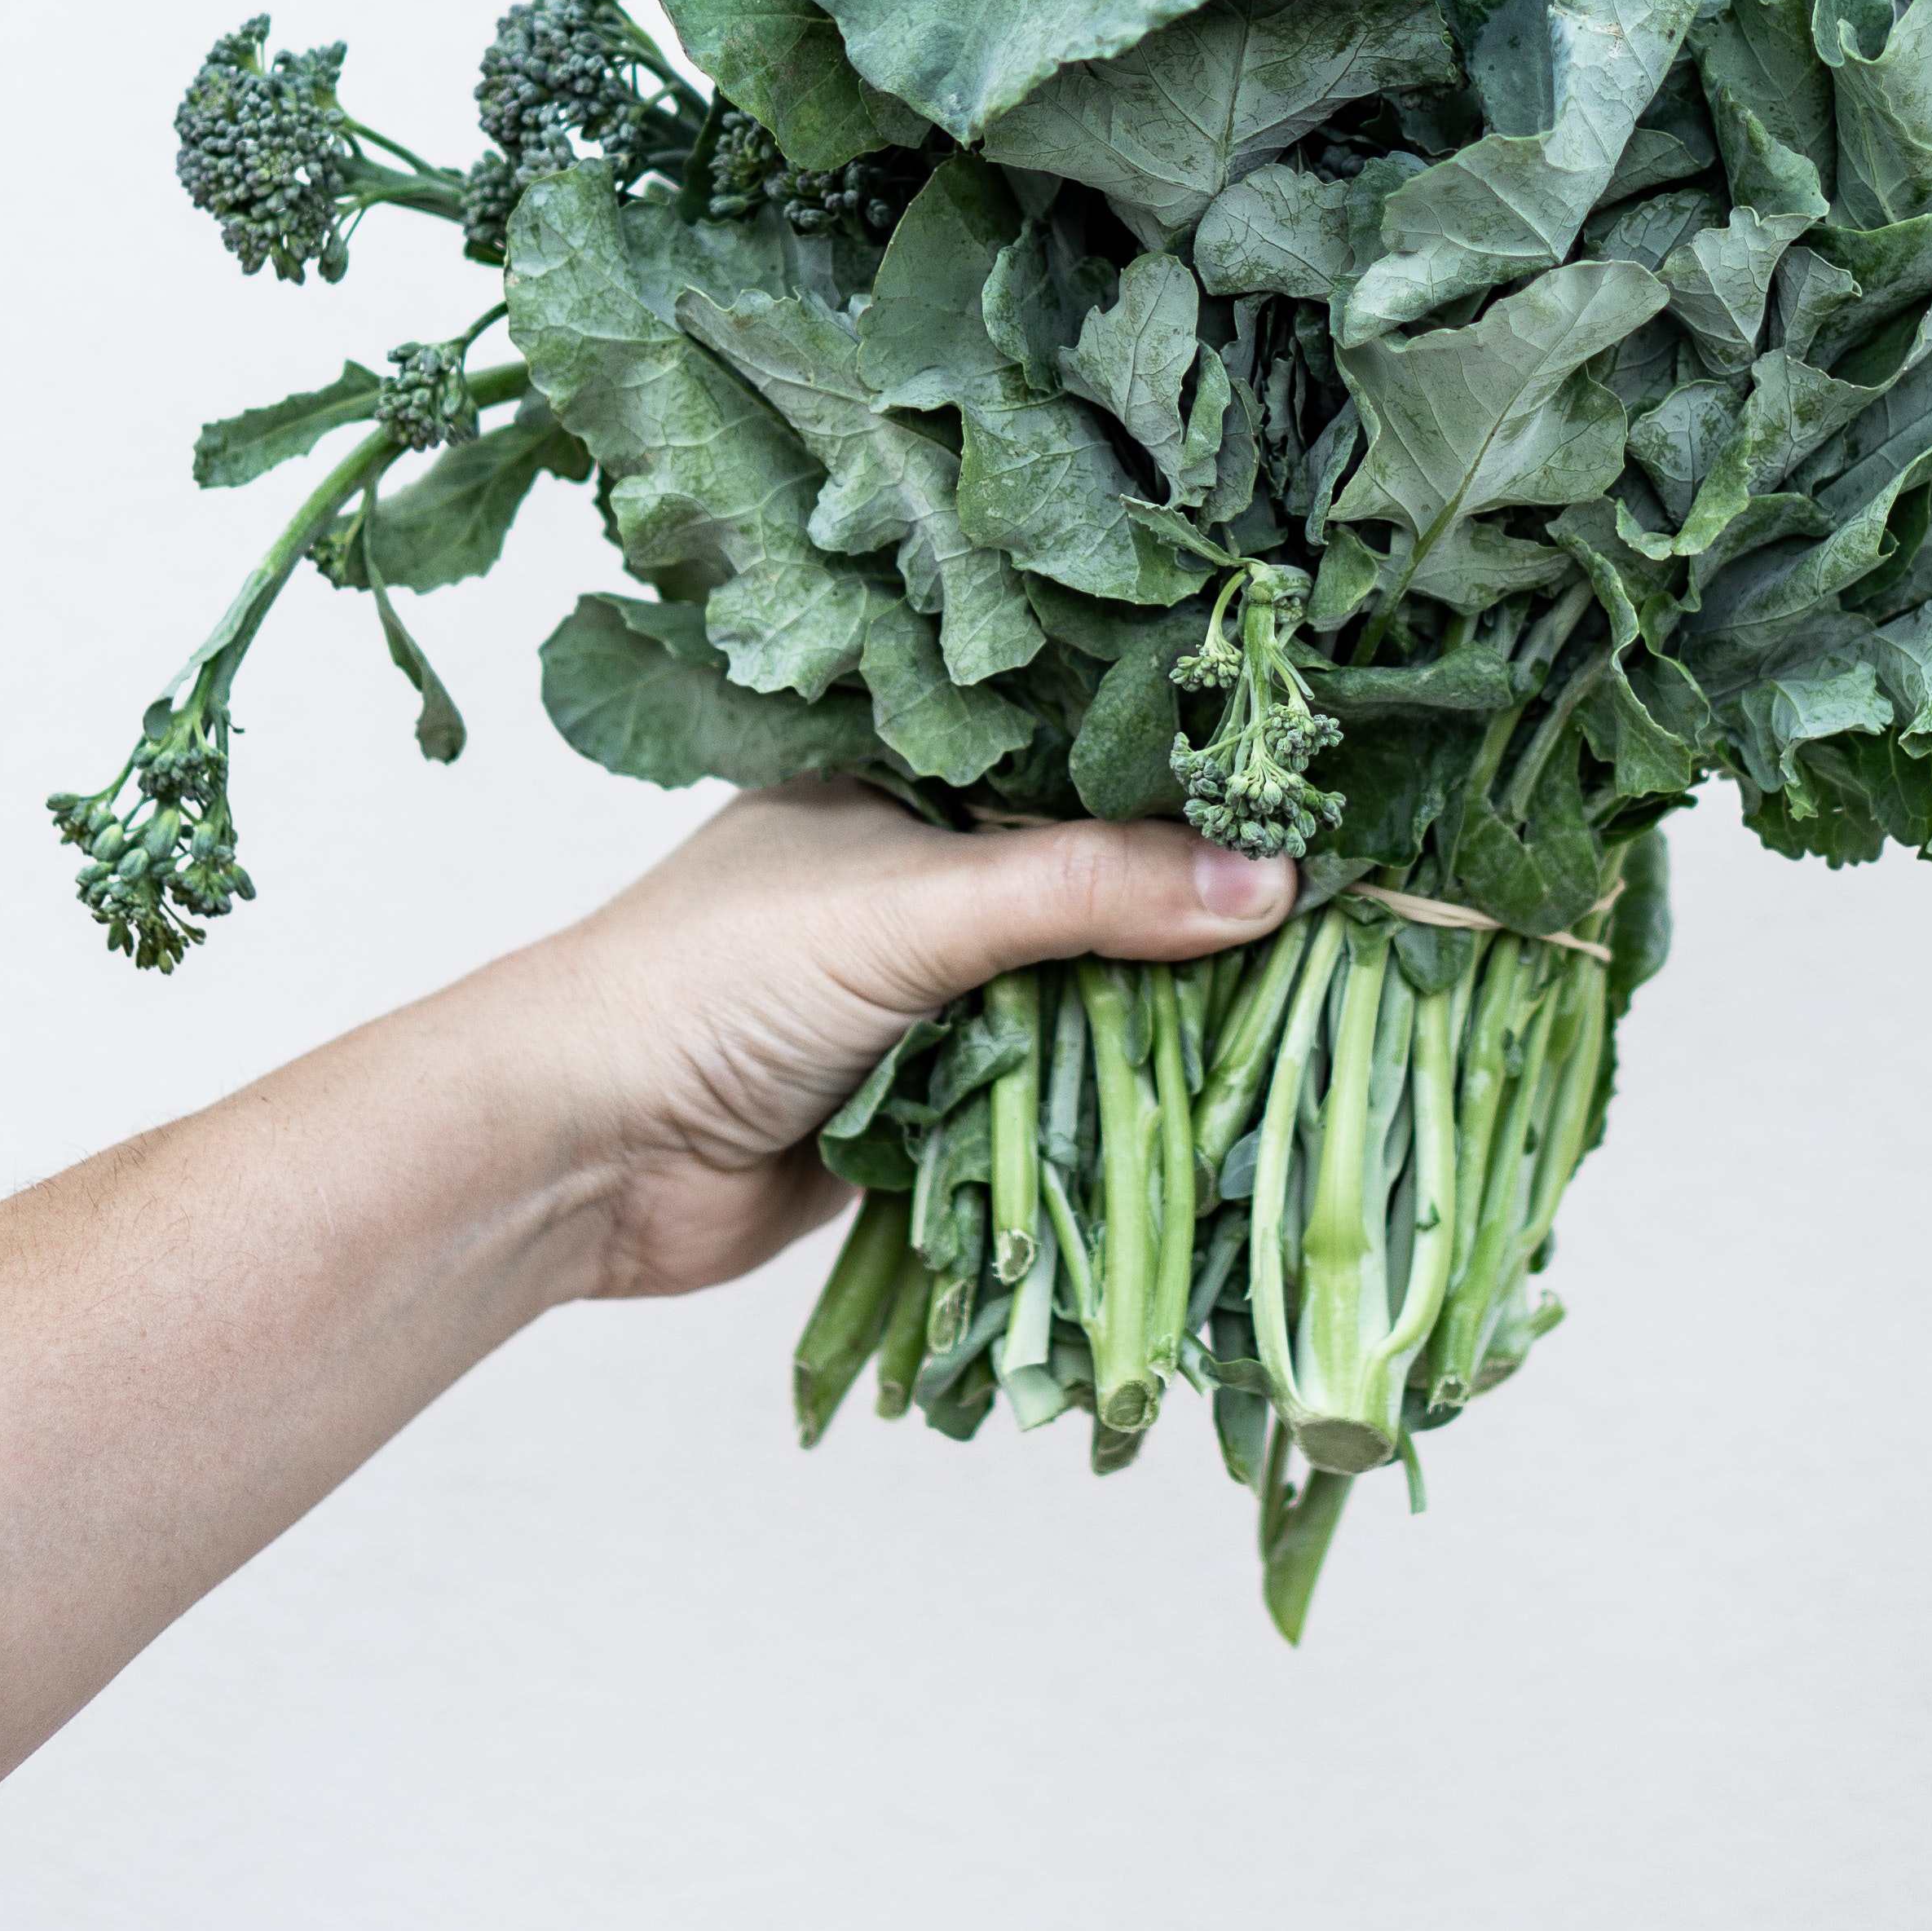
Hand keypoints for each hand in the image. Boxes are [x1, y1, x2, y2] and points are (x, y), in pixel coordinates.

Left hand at [480, 783, 1295, 1301]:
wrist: (577, 1157)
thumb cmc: (709, 985)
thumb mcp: (913, 908)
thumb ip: (1086, 891)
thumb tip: (1271, 884)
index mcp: (907, 790)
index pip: (1085, 774)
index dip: (1195, 796)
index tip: (1325, 812)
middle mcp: (921, 886)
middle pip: (1099, 899)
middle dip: (1197, 926)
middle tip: (1354, 930)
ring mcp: (924, 1004)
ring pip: (1082, 1009)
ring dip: (1160, 1034)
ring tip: (1317, 1025)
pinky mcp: (924, 1113)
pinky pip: (1047, 1109)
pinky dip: (1108, 1122)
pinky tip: (1213, 1118)